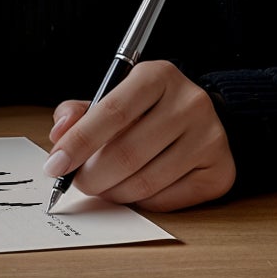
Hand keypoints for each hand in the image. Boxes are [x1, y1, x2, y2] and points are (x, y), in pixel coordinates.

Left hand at [44, 60, 235, 212]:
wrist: (204, 118)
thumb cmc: (147, 108)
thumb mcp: (114, 95)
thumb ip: (80, 111)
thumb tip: (58, 136)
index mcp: (157, 75)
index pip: (111, 112)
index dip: (79, 142)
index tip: (55, 165)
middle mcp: (189, 103)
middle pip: (128, 152)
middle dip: (93, 175)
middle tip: (78, 183)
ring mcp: (210, 138)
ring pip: (147, 180)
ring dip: (114, 192)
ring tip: (102, 188)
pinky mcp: (221, 171)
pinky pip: (170, 199)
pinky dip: (142, 202)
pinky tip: (131, 192)